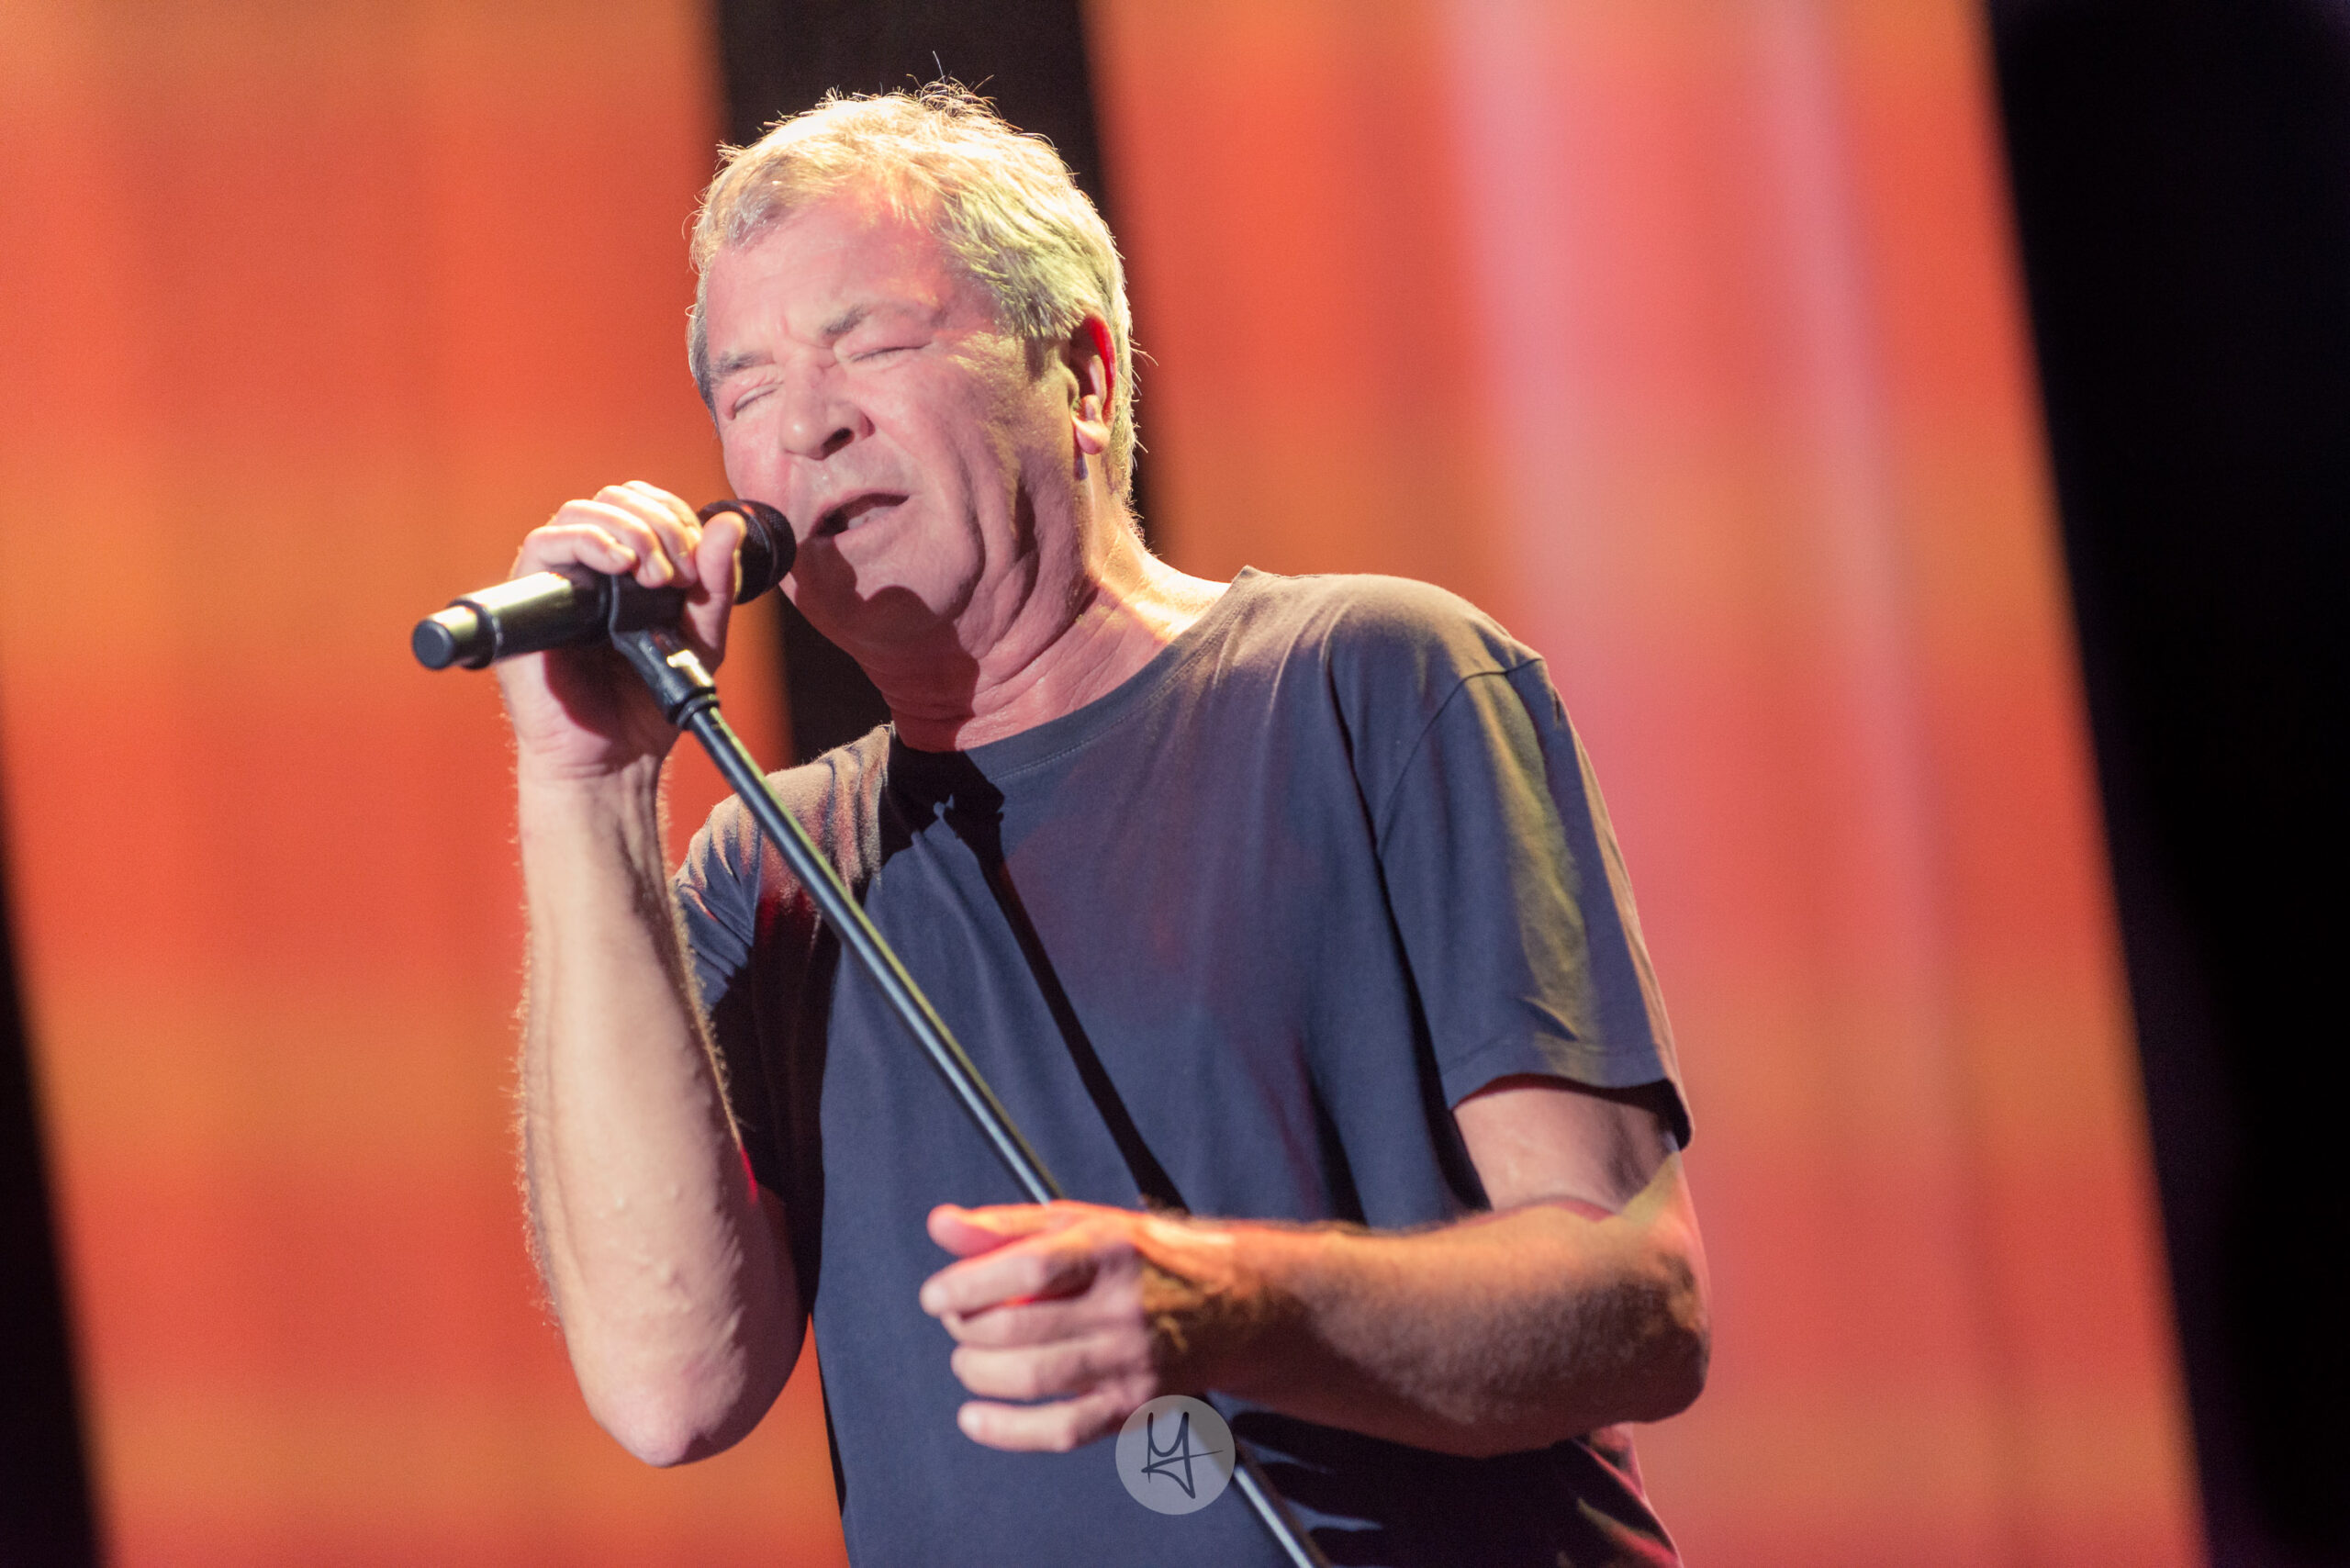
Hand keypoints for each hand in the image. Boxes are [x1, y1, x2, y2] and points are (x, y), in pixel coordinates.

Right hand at [494, 481, 749, 782]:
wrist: (616, 760)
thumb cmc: (648, 703)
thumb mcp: (701, 637)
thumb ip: (715, 584)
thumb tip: (729, 524)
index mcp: (622, 569)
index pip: (640, 505)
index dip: (673, 514)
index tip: (697, 556)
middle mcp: (584, 569)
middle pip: (611, 500)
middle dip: (656, 522)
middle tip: (679, 571)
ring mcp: (554, 584)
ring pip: (578, 514)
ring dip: (628, 531)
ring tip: (656, 575)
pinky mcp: (527, 605)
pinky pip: (543, 545)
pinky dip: (587, 542)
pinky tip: (620, 566)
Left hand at [918, 1201, 1268, 1452]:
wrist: (1234, 1303)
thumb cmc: (1144, 1259)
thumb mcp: (1081, 1224)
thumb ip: (1006, 1227)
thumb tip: (941, 1226)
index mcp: (1110, 1250)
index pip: (1028, 1268)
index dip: (968, 1284)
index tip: (936, 1295)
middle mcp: (1123, 1307)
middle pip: (1020, 1327)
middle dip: (968, 1329)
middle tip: (958, 1323)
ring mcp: (1131, 1361)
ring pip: (1034, 1378)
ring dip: (980, 1373)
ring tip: (968, 1360)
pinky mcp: (1134, 1405)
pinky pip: (1061, 1431)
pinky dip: (1008, 1432)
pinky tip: (976, 1419)